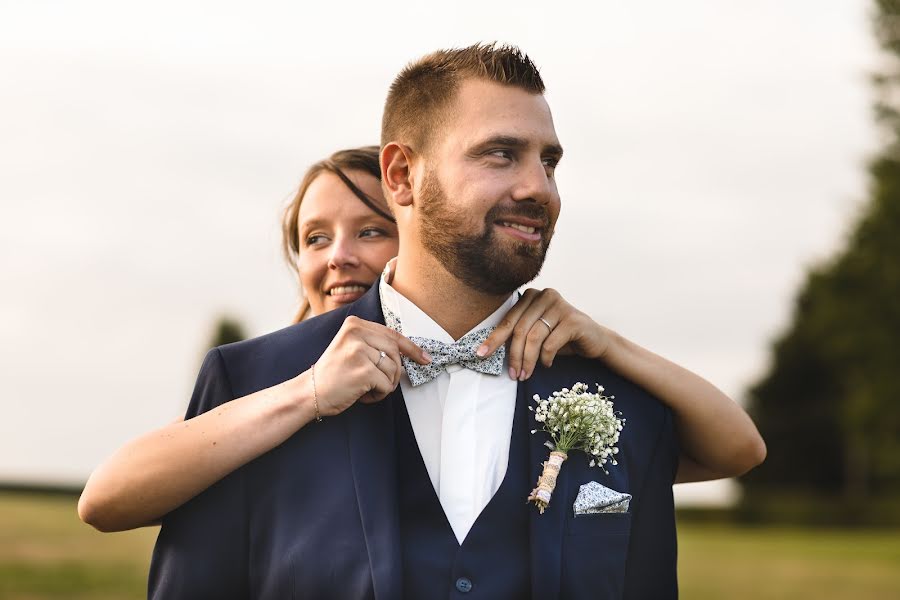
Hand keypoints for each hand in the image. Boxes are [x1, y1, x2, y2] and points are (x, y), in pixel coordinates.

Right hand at [311, 316, 429, 415]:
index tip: (425, 358)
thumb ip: (375, 345)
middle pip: (396, 353)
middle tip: (377, 382)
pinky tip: (361, 394)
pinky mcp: (364, 370)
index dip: (412, 348)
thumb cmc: (334, 375)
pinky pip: (387, 385)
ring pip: (394, 370)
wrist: (310, 392)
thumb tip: (410, 354)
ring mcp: (360, 351)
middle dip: (394, 372)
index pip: (393, 334)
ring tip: (364, 387)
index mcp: (355, 324)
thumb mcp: (352, 349)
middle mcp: (357, 333)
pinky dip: (378, 395)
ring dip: (385, 385)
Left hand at [479, 288, 610, 379]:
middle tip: (514, 375)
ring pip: (534, 337)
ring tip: (526, 374)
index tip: (480, 355)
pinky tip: (547, 364)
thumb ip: (517, 334)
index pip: (508, 319)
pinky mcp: (573, 319)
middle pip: (520, 329)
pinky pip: (551, 343)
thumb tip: (488, 350)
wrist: (594, 340)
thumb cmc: (560, 337)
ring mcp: (560, 305)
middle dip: (514, 356)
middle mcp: (545, 295)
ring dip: (528, 360)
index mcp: (531, 296)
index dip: (494, 339)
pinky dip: (546, 358)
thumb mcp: (536, 333)